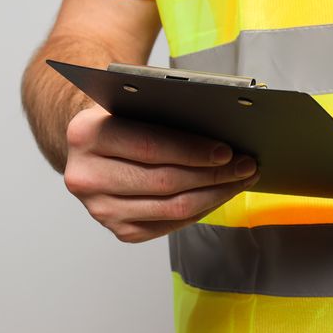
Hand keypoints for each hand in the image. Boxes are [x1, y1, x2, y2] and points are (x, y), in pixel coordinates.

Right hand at [63, 106, 258, 242]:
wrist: (93, 145)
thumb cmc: (124, 118)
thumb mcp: (135, 103)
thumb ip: (167, 111)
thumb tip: (223, 126)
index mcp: (87, 135)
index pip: (149, 147)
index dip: (192, 152)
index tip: (227, 151)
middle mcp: (86, 176)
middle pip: (164, 182)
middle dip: (213, 174)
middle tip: (246, 165)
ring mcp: (100, 208)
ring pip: (172, 208)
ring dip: (215, 194)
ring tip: (241, 179)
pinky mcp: (119, 230)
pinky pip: (171, 225)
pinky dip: (202, 209)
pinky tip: (220, 194)